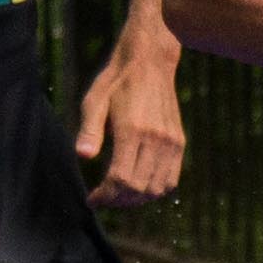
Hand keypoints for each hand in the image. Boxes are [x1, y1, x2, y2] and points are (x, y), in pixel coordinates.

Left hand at [69, 45, 186, 207]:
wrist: (149, 61)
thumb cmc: (116, 81)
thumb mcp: (94, 101)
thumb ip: (89, 130)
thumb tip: (82, 156)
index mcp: (132, 130)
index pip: (120, 178)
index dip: (104, 195)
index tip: (92, 199)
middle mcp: (155, 139)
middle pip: (138, 188)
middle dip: (117, 200)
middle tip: (103, 198)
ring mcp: (171, 142)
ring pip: (157, 188)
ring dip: (137, 199)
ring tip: (119, 196)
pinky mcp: (179, 141)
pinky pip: (171, 179)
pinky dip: (155, 190)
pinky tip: (139, 187)